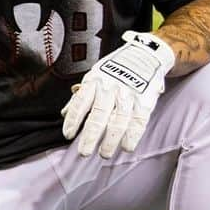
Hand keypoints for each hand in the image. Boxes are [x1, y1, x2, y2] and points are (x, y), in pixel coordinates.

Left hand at [61, 30, 175, 157]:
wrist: (144, 55)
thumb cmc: (114, 70)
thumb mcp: (94, 76)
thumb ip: (81, 96)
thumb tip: (64, 114)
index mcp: (94, 81)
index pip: (80, 103)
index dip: (73, 120)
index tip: (68, 135)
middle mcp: (110, 88)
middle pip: (99, 116)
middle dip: (90, 136)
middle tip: (84, 152)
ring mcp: (129, 94)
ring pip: (118, 121)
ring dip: (110, 141)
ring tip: (103, 154)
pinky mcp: (145, 100)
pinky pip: (138, 121)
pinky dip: (132, 136)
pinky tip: (126, 147)